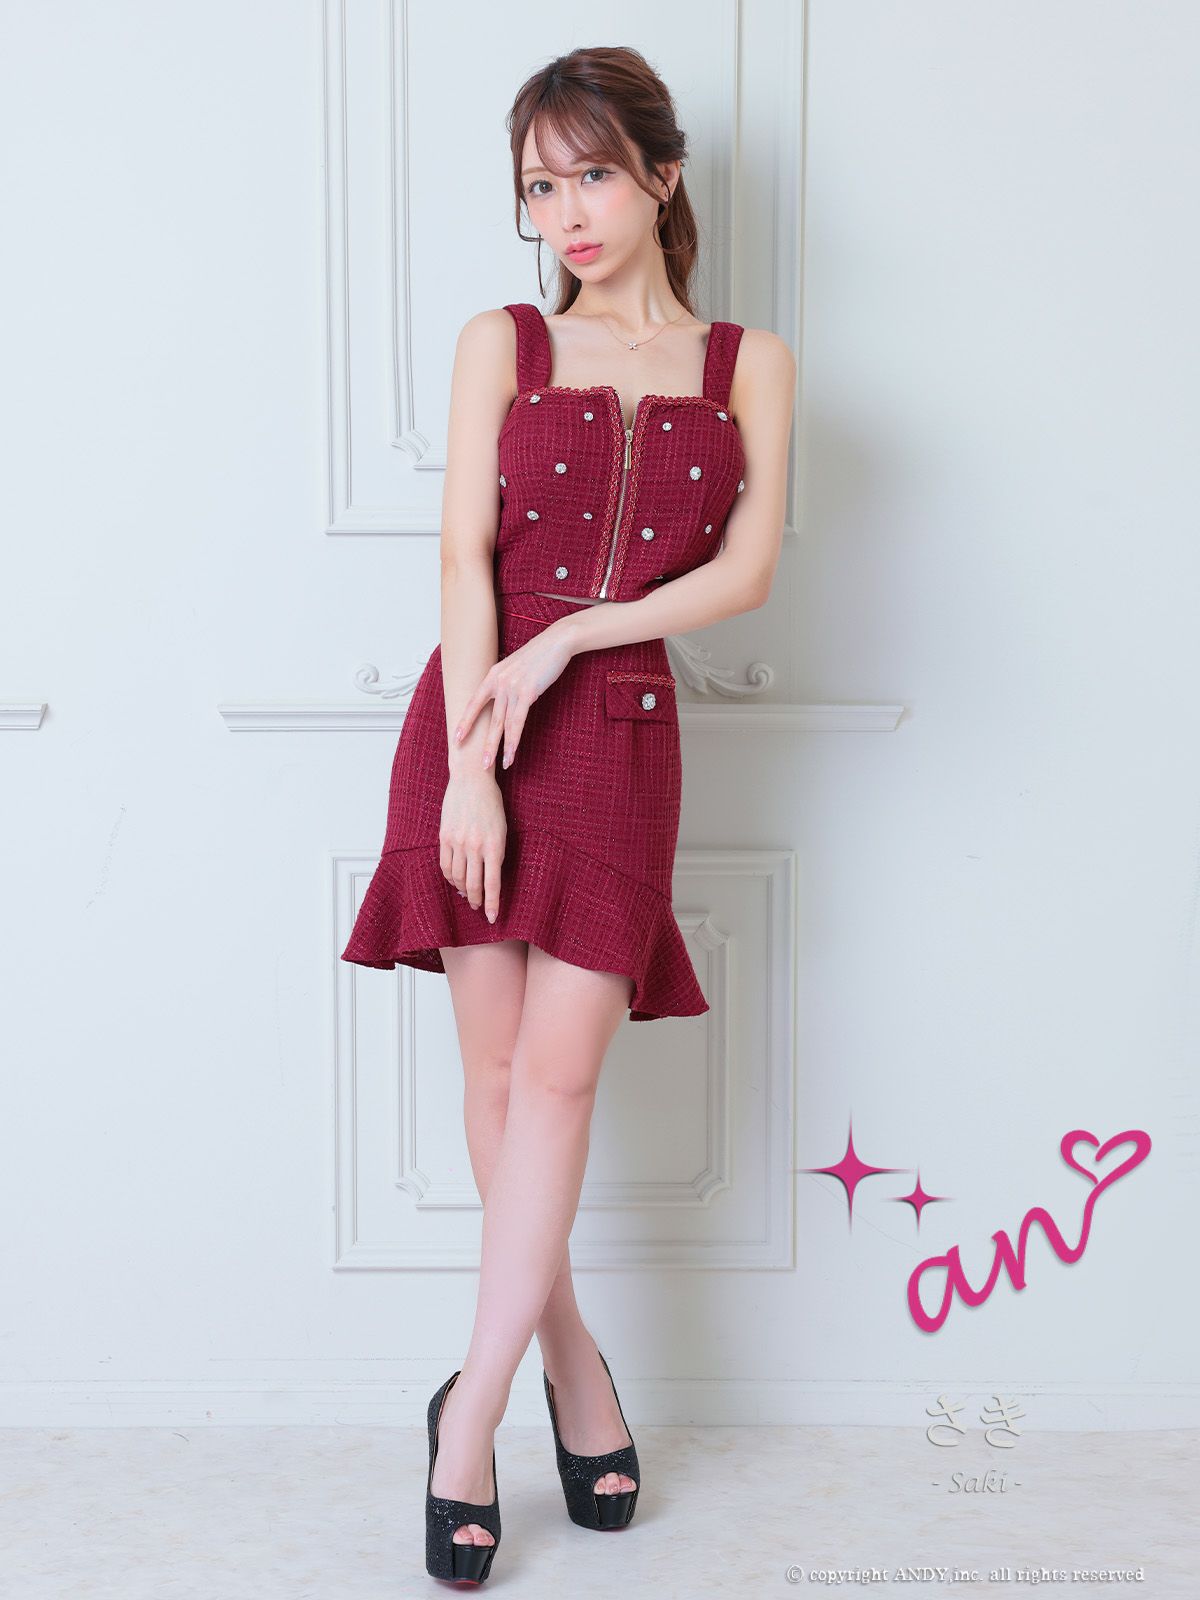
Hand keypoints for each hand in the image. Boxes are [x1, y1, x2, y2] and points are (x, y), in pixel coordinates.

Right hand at [439, 770, 506, 921]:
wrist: (472, 780)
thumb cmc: (491, 804)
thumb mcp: (502, 830)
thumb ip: (496, 854)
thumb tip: (488, 877)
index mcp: (494, 845)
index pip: (493, 884)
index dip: (492, 904)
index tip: (492, 918)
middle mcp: (475, 847)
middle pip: (473, 885)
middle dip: (477, 900)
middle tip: (478, 907)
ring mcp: (457, 842)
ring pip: (457, 878)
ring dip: (462, 890)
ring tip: (467, 895)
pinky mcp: (444, 837)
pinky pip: (445, 866)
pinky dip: (450, 877)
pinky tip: (455, 880)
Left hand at [452, 619, 573, 771]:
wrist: (556, 641)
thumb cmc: (539, 656)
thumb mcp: (516, 668)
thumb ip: (508, 683)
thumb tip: (508, 699)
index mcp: (492, 675)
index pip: (474, 703)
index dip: (465, 722)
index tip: (456, 738)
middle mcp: (498, 682)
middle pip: (488, 719)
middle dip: (483, 744)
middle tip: (479, 764)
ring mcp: (511, 687)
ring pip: (503, 724)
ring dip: (500, 747)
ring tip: (496, 765)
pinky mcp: (527, 692)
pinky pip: (518, 721)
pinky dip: (514, 739)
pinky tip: (512, 752)